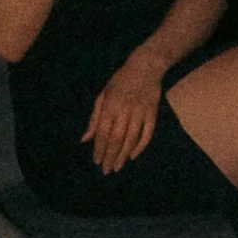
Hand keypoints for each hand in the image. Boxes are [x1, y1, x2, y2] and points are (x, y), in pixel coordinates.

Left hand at [83, 54, 162, 175]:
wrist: (145, 68)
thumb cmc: (120, 81)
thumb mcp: (102, 96)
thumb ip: (94, 118)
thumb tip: (85, 139)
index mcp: (109, 106)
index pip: (102, 133)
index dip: (99, 149)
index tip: (97, 161)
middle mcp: (124, 111)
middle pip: (116, 139)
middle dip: (110, 156)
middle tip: (107, 170)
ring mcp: (140, 113)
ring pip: (131, 139)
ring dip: (123, 155)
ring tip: (118, 167)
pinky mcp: (152, 114)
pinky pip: (147, 134)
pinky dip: (140, 146)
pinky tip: (133, 156)